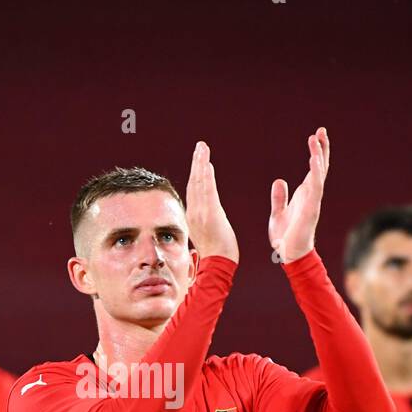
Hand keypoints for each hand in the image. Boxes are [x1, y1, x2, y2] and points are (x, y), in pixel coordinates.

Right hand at [184, 141, 238, 262]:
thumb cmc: (216, 255)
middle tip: (200, 146)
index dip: (195, 174)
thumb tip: (206, 221)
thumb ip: (205, 225)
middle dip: (197, 163)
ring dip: (201, 163)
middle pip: (194, 182)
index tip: (199, 161)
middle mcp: (194, 212)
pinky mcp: (210, 213)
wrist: (218, 264)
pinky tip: (207, 163)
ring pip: (199, 183)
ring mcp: (201, 212)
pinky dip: (207, 175)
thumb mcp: (207, 237)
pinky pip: (208, 190)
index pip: (194, 190)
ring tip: (202, 148)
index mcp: (193, 217)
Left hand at [269, 127, 329, 262]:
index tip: (315, 135)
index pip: (313, 169)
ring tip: (316, 139)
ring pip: (319, 174)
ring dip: (318, 156)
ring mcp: (313, 201)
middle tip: (321, 130)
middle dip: (321, 148)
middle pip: (320, 167)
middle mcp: (311, 195)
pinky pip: (315, 187)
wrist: (288, 256)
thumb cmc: (284, 237)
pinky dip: (316, 172)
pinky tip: (314, 159)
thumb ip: (279, 197)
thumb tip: (280, 180)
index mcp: (304, 195)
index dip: (316, 152)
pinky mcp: (311, 209)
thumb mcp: (278, 213)